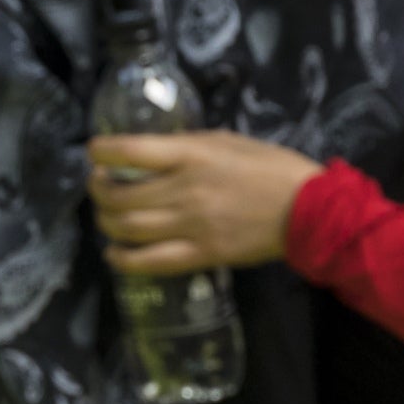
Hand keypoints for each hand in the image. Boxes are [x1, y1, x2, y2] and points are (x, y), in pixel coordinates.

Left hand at [87, 130, 323, 275]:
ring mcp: (191, 226)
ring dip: (105, 222)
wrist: (309, 211)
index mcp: (190, 155)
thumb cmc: (270, 167)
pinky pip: (151, 262)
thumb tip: (149, 153)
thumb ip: (184, 147)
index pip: (128, 151)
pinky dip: (124, 260)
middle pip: (119, 195)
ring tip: (106, 216)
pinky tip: (115, 254)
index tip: (94, 152)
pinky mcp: (202, 255)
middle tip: (99, 186)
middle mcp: (184, 190)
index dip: (100, 152)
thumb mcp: (224, 141)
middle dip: (98, 190)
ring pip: (127, 229)